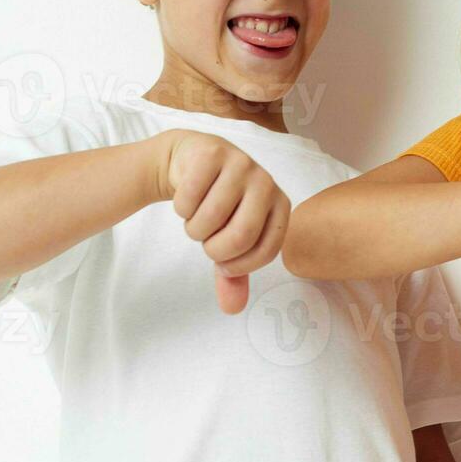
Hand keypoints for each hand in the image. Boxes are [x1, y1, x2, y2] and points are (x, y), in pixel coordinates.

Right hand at [159, 130, 290, 313]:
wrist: (190, 162)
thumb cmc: (216, 204)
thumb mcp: (227, 239)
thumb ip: (233, 274)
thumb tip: (233, 308)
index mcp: (280, 204)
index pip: (266, 250)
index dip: (239, 265)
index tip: (224, 262)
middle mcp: (266, 182)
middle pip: (241, 235)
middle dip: (214, 249)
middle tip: (207, 241)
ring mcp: (241, 163)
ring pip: (211, 218)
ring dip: (194, 228)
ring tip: (197, 216)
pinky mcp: (213, 153)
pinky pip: (190, 198)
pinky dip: (181, 207)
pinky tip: (186, 196)